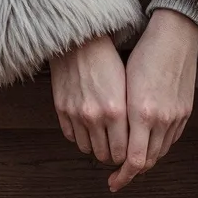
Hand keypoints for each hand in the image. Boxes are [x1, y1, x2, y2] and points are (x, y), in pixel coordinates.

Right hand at [48, 33, 128, 167]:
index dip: (127, 156)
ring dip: (95, 147)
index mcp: (117, 111)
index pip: (123, 152)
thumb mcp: (128, 85)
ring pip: (87, 148)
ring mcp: (76, 114)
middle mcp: (95, 116)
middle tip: (116, 149)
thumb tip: (135, 140)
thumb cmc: (108, 59)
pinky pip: (71, 137)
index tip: (129, 152)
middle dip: (112, 155)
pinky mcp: (61, 110)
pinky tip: (87, 128)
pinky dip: (80, 136)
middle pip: (105, 154)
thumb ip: (131, 115)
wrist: (80, 41)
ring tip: (102, 140)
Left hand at [107, 9, 197, 193]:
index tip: (113, 181)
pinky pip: (172, 139)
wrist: (175, 35)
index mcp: (141, 113)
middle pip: (148, 161)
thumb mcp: (124, 84)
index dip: (123, 175)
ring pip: (160, 152)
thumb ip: (120, 115)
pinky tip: (148, 141)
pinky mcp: (186, 111)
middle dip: (132, 171)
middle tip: (118, 175)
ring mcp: (177, 116)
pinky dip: (159, 145)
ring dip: (146, 159)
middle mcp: (162, 119)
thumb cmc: (144, 54)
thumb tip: (111, 138)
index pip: (135, 160)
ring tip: (132, 159)